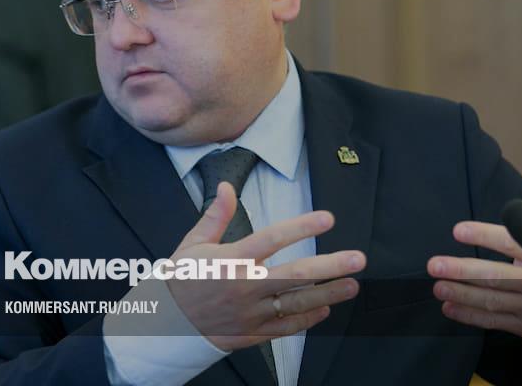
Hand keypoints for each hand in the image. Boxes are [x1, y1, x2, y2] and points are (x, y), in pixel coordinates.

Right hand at [166, 182, 365, 350]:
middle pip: (295, 275)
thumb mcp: (193, 244)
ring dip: (329, 294)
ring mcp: (250, 312)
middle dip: (330, 266)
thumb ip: (215, 216)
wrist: (164, 324)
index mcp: (231, 260)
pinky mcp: (252, 333)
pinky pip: (286, 327)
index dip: (301, 227)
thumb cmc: (181, 280)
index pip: (272, 239)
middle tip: (357, 259)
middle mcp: (244, 286)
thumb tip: (225, 188)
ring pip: (297, 303)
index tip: (327, 219)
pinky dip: (308, 319)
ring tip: (352, 285)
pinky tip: (324, 308)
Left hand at [427, 161, 521, 340]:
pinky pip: (493, 321)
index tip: (457, 230)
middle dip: (463, 271)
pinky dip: (469, 316)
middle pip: (496, 277)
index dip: (485, 236)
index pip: (512, 243)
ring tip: (437, 285)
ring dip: (461, 294)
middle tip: (433, 264)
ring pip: (491, 301)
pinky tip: (448, 306)